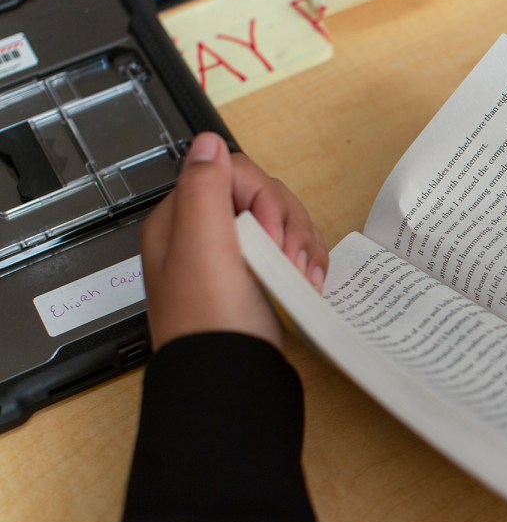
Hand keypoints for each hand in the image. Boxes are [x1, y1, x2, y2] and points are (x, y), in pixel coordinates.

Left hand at [140, 133, 327, 349]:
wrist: (231, 379)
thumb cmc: (211, 322)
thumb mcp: (202, 246)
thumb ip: (204, 187)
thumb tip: (209, 142)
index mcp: (182, 220)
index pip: (234, 172)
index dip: (263, 197)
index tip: (270, 232)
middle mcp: (206, 234)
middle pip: (264, 195)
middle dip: (288, 223)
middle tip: (287, 258)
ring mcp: (235, 258)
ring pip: (284, 222)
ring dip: (303, 244)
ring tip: (303, 275)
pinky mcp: (260, 279)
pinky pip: (293, 250)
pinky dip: (308, 263)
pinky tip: (308, 283)